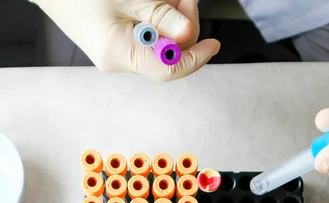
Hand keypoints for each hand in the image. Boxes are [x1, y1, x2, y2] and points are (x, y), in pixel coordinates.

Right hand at [32, 0, 219, 80]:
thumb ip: (161, 15)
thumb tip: (190, 32)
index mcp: (119, 54)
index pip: (168, 69)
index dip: (196, 58)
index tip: (213, 44)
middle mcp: (118, 60)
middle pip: (168, 53)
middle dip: (182, 25)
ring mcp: (116, 51)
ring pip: (159, 42)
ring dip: (170, 17)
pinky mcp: (115, 41)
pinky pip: (146, 34)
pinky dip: (155, 17)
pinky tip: (154, 0)